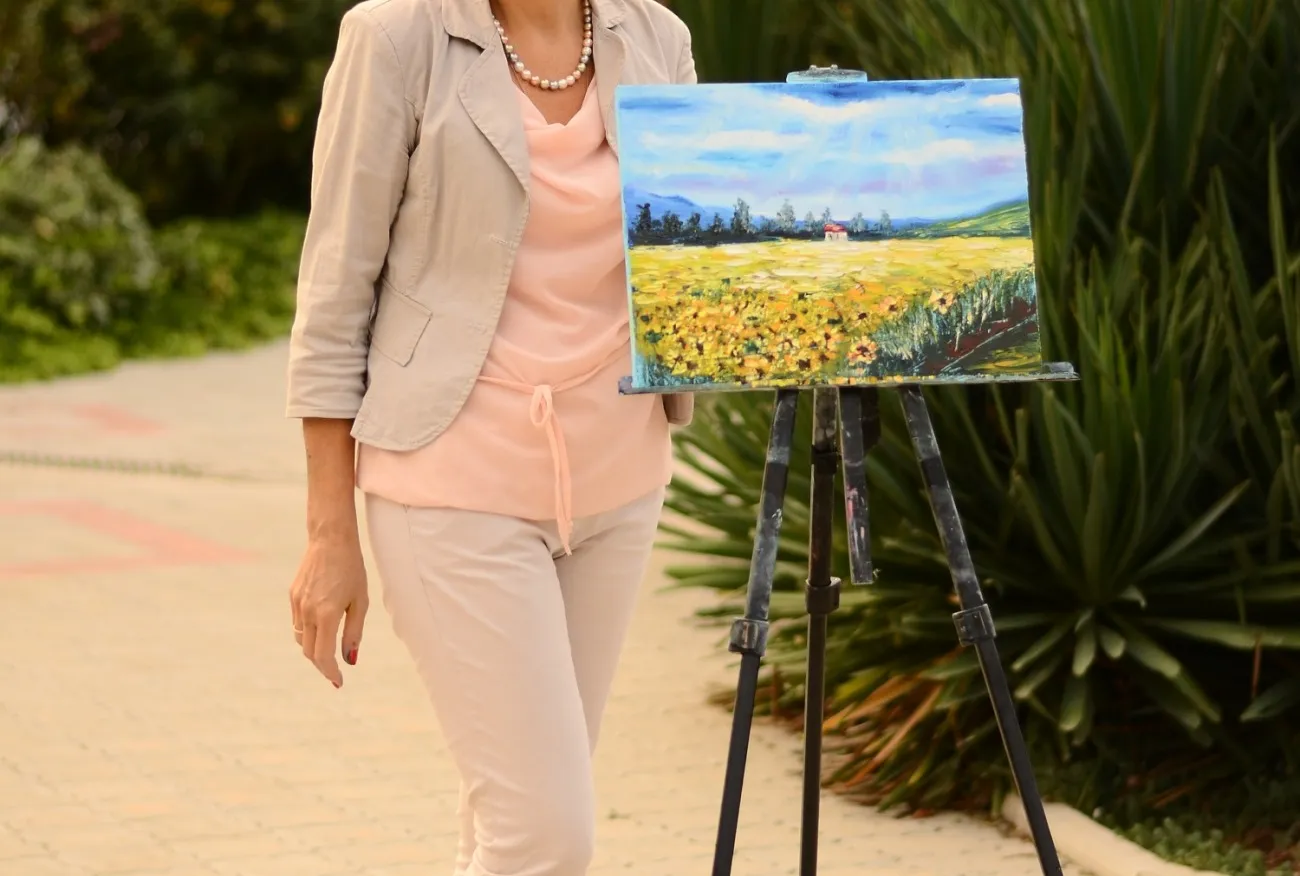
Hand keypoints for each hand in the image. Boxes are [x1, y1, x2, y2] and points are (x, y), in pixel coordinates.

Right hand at [289, 535, 368, 687]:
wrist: (330, 540)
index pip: (323, 655)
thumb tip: (350, 660)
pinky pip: (298, 623)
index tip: (339, 682)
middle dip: (322, 665)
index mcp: (327, 614)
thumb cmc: (352, 569)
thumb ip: (354, 632)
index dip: (330, 672)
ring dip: (313, 650)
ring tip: (329, 652)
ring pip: (301, 639)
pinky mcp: (292, 596)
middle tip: (335, 672)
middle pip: (309, 652)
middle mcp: (308, 612)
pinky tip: (321, 629)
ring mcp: (297, 604)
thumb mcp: (360, 602)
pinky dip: (308, 633)